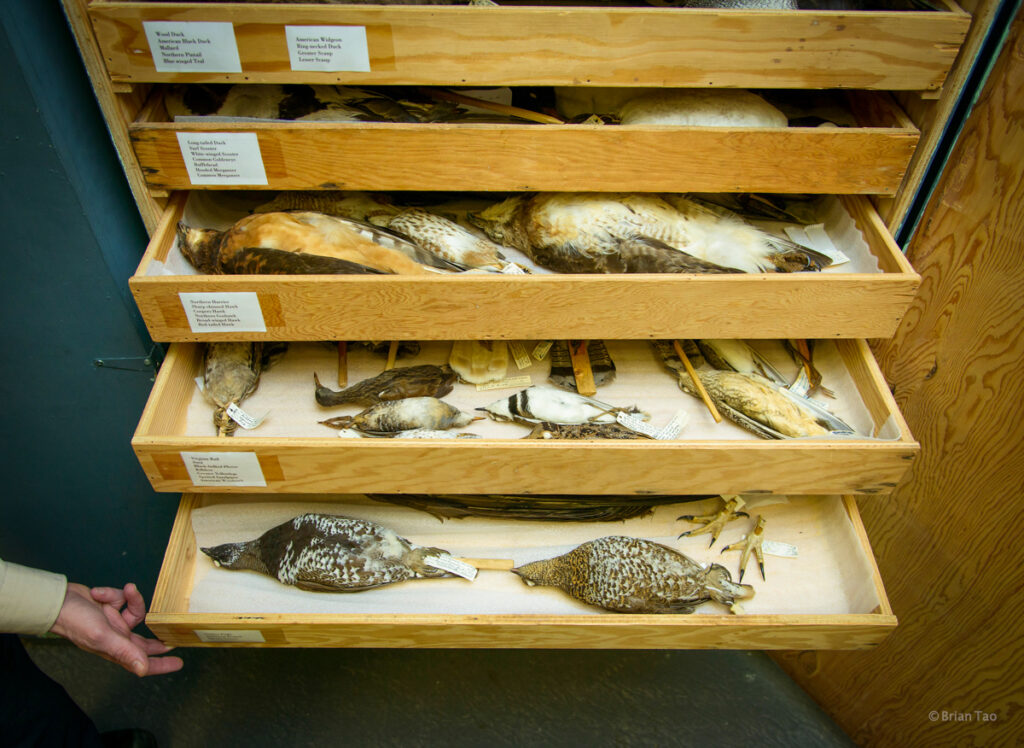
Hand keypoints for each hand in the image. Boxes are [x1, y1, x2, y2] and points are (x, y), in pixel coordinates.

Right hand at [50, 582, 183, 676]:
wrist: (57, 600)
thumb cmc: (75, 621)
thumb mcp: (102, 636)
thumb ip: (124, 651)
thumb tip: (142, 670)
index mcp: (116, 650)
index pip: (143, 662)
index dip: (161, 664)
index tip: (179, 663)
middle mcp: (117, 637)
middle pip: (144, 640)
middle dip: (159, 635)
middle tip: (175, 630)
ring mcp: (113, 621)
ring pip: (136, 611)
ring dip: (132, 599)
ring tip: (125, 591)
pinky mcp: (109, 606)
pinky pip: (122, 598)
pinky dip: (114, 593)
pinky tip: (99, 593)